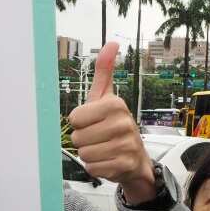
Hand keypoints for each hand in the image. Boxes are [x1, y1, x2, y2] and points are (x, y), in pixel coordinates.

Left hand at [68, 41, 155, 203]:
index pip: (74, 117)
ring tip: (103, 149)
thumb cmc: (113, 125)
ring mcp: (126, 145)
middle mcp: (124, 123)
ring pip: (84, 153)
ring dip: (89, 154)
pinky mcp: (125, 165)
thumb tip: (112, 42)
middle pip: (77, 137)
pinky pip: (93, 168)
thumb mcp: (107, 98)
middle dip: (83, 140)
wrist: (135, 159)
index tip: (93, 122)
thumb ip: (104, 71)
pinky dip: (96, 168)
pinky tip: (108, 162)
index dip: (79, 123)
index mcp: (115, 104)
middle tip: (98, 138)